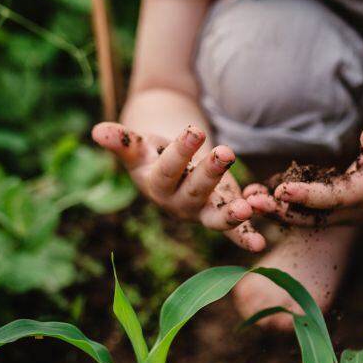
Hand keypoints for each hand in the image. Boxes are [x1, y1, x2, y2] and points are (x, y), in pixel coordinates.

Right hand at [92, 122, 265, 251]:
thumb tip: (97, 131)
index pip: (168, 168)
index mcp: (156, 185)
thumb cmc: (151, 156)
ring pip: (216, 218)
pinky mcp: (222, 216)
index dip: (181, 151)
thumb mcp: (137, 146)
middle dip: (211, 174)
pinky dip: (250, 233)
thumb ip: (122, 141)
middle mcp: (178, 204)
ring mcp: (202, 213)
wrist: (168, 170)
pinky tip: (265, 226)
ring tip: (251, 206)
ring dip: (234, 215)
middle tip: (226, 152)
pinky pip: (236, 231)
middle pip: (195, 191)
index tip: (195, 129)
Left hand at [245, 124, 362, 226]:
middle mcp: (353, 211)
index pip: (333, 198)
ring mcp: (343, 213)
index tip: (282, 189)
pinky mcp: (334, 208)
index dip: (307, 195)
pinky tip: (256, 196)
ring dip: (276, 210)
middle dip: (280, 209)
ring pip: (304, 216)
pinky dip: (282, 205)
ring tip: (245, 199)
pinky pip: (305, 211)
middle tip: (249, 201)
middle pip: (311, 215)